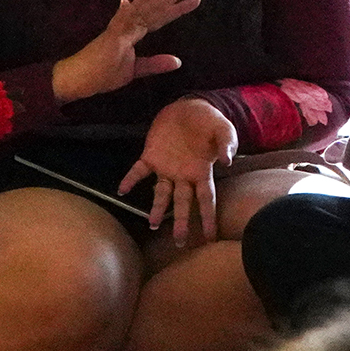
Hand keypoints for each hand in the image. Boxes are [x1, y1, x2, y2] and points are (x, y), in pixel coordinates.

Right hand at [50, 0, 202, 102]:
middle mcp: (127, 26)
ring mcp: (118, 30)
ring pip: (140, 10)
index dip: (177, 8)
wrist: (76, 80)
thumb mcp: (134, 70)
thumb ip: (155, 64)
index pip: (159, 17)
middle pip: (154, 8)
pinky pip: (122, 21)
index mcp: (133, 32)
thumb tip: (178, 61)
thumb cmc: (101, 74)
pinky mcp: (110, 37)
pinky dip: (130, 9)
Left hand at [131, 98, 236, 246]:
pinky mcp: (151, 156)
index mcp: (202, 172)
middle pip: (183, 203)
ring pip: (161, 193)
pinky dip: (130, 180)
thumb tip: (227, 161)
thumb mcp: (224, 130)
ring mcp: (166, 168)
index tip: (210, 237)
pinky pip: (139, 170)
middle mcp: (183, 176)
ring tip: (152, 225)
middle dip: (181, 222)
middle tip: (179, 243)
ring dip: (157, 208)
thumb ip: (226, 145)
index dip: (208, 218)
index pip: (207, 200)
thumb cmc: (210, 121)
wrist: (189, 106)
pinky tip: (122, 190)